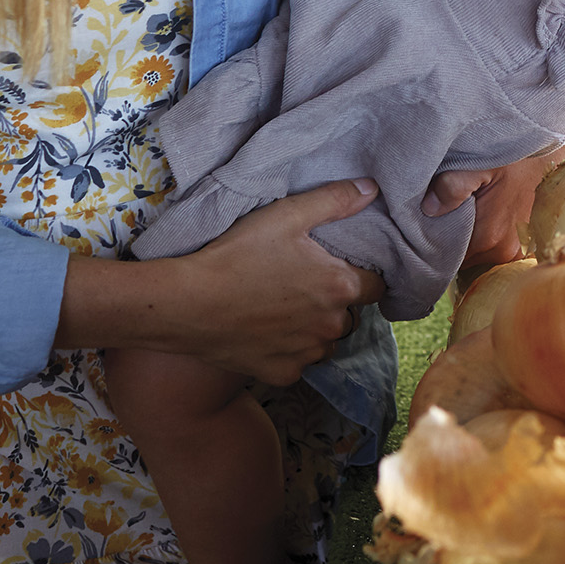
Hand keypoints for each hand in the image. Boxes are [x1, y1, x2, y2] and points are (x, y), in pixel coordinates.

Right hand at [168, 178, 385, 382]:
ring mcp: (307, 354)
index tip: (342, 268)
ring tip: (286, 308)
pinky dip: (290, 350)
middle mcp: (331, 326)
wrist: (187, 304)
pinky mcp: (282, 374)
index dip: (363, 275)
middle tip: (305, 285)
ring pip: (327, 342)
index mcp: (339, 286)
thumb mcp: (286, 215)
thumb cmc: (236, 255)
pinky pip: (299, 362)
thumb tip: (372, 189)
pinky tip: (266, 331)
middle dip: (337, 302)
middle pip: (352, 315)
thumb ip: (335, 201)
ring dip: (316, 329)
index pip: (377, 286)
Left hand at [423, 126, 564, 264]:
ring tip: (462, 221)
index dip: (435, 244)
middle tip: (440, 222)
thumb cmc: (514, 157)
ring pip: (480, 258)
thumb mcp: (479, 165)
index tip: (427, 230)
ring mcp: (519, 250)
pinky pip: (496, 253)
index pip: (449, 258)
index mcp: (489, 236)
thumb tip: (429, 209)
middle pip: (464, 260)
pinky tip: (482, 224)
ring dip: (470, 245)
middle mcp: (505, 250)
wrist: (549, 153)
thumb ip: (452, 186)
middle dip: (452, 245)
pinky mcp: (527, 245)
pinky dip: (486, 244)